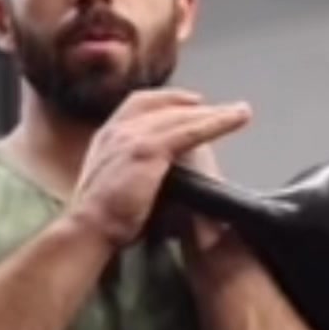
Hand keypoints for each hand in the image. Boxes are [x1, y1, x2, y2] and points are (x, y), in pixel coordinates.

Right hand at [66, 89, 250, 251]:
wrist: (89, 228)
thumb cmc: (99, 220)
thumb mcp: (110, 187)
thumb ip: (126, 175)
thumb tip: (144, 182)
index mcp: (106, 137)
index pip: (137, 105)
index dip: (164, 101)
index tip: (184, 104)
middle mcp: (118, 129)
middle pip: (161, 105)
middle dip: (190, 103)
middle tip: (215, 106)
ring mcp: (133, 136)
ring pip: (181, 116)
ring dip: (213, 112)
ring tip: (239, 112)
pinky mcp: (149, 149)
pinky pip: (191, 130)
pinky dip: (217, 122)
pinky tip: (236, 120)